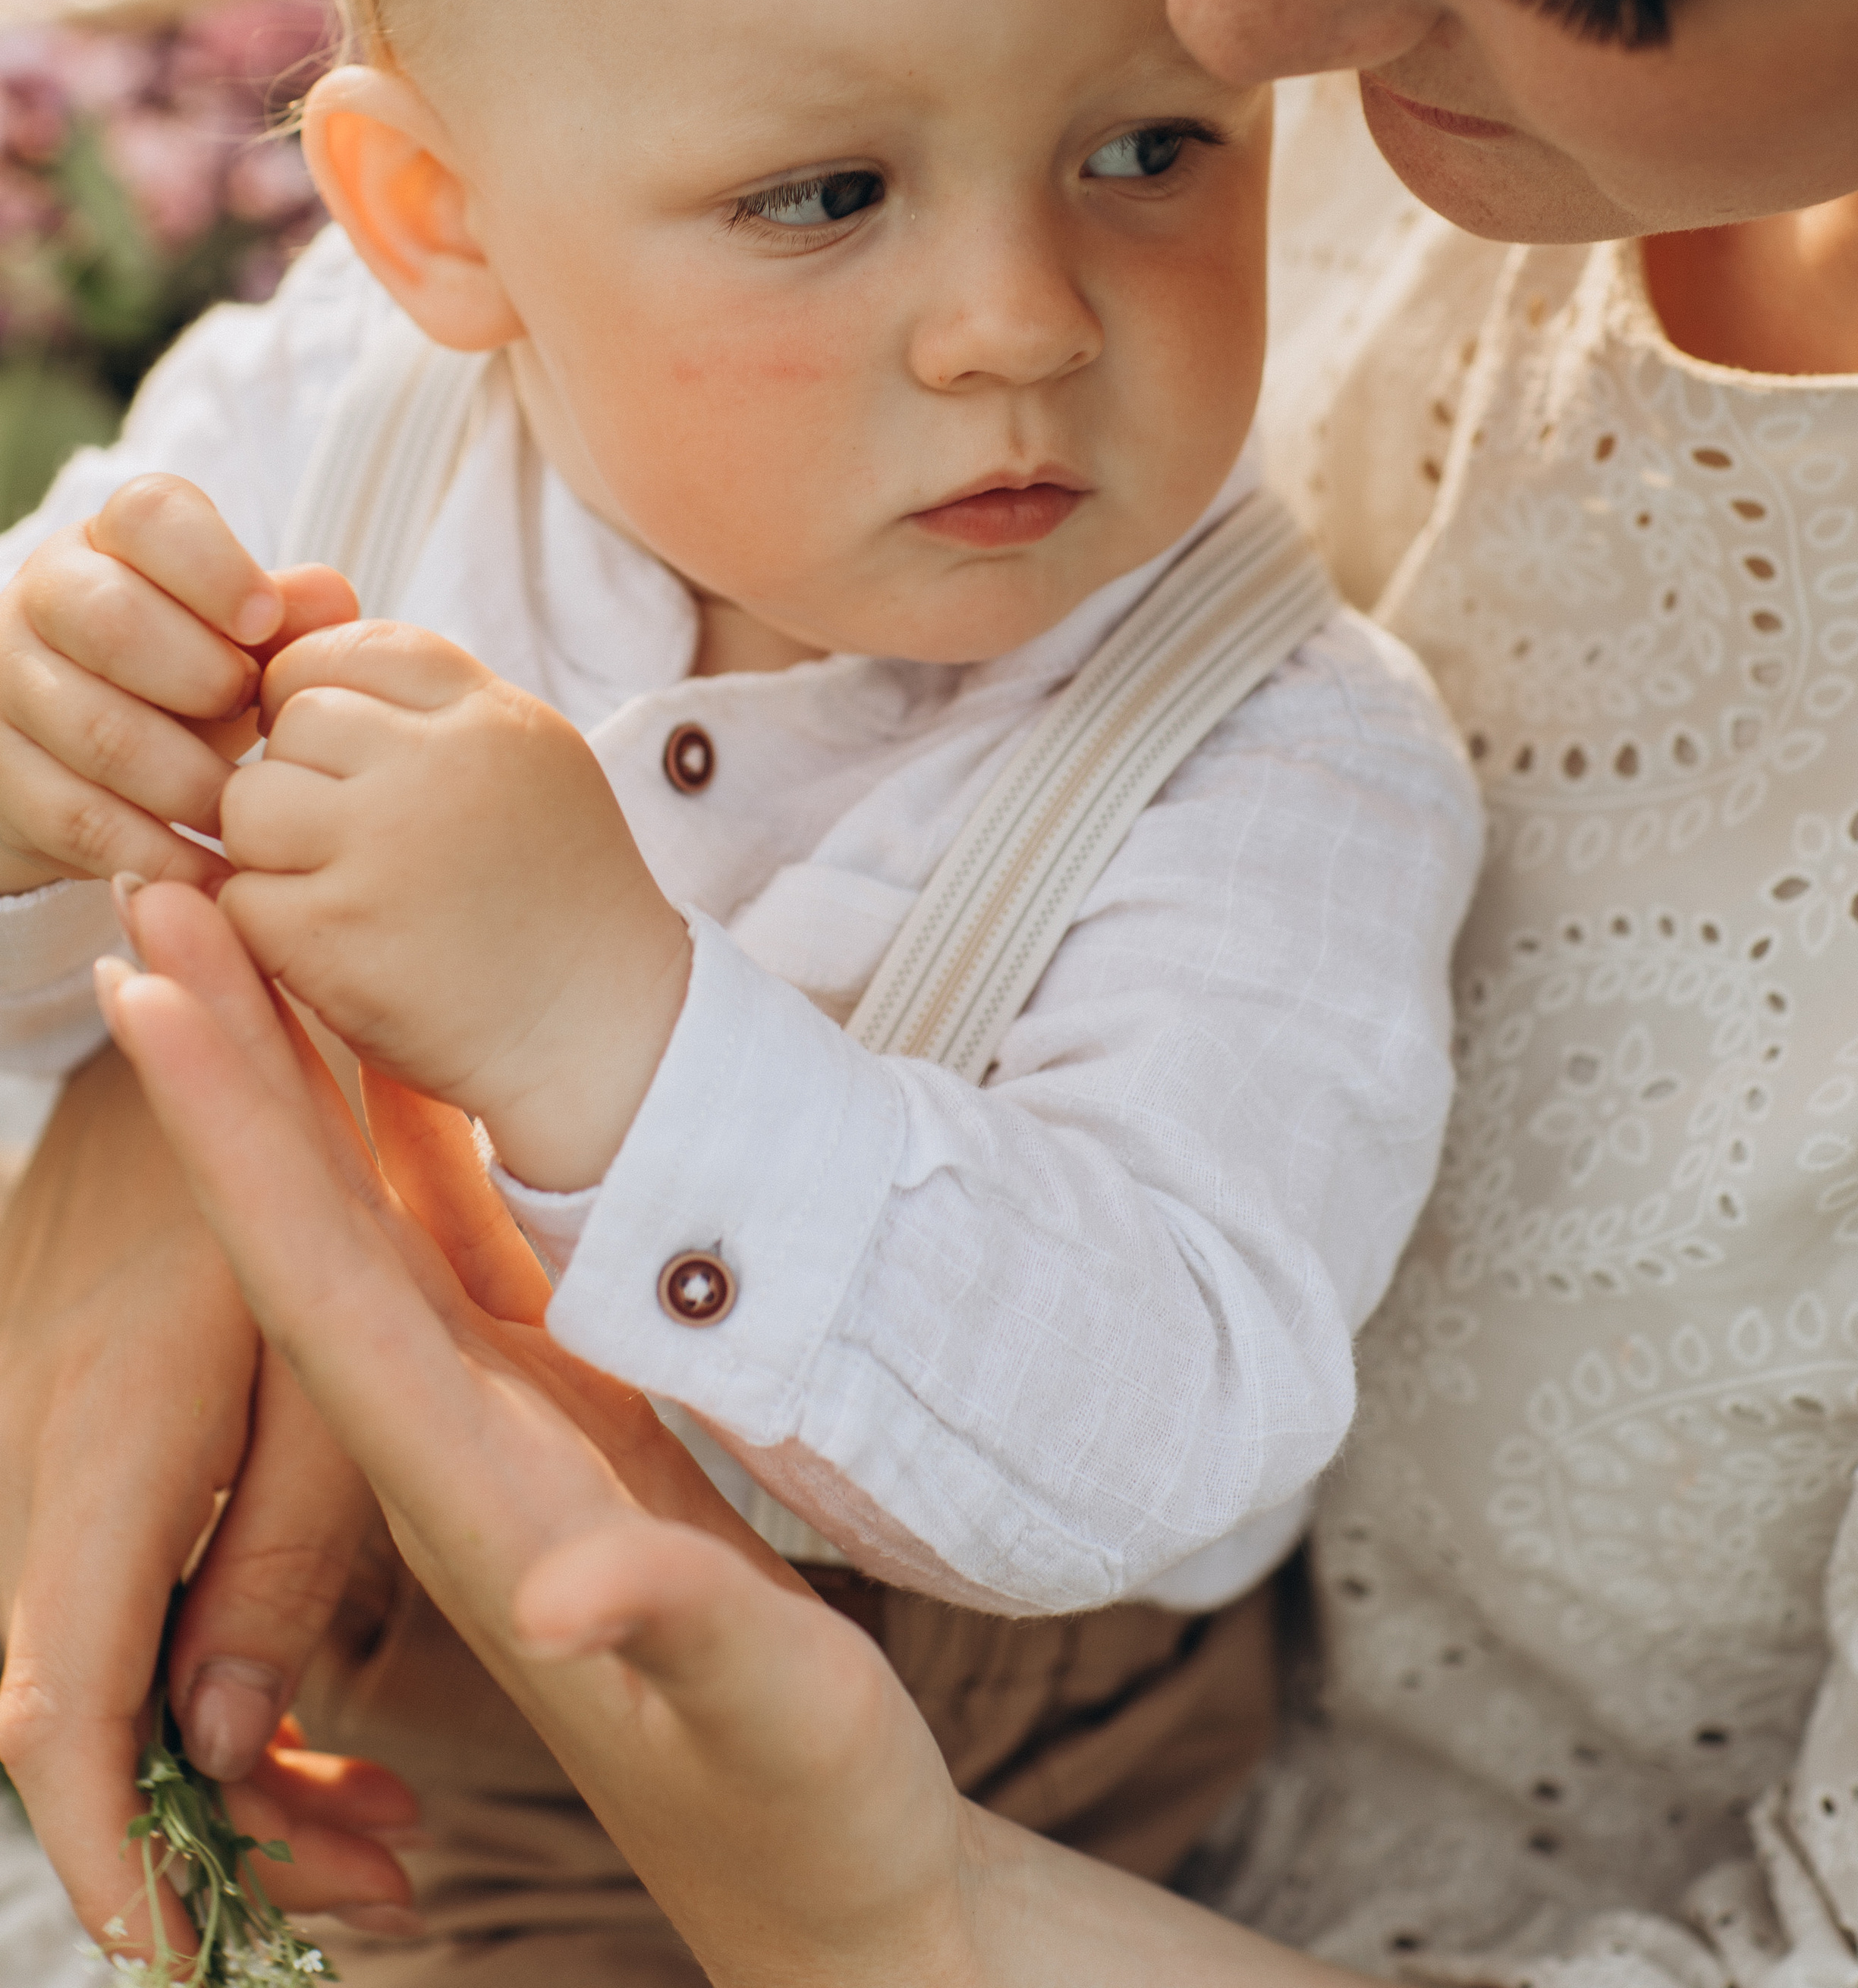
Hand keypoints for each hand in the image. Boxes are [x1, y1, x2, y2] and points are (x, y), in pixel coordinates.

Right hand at [0, 472, 357, 894]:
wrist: (90, 763)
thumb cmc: (191, 678)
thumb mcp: (242, 640)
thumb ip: (287, 614)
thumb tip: (332, 598)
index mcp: (116, 540)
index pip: (151, 516)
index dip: (212, 565)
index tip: (266, 620)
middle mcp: (46, 598)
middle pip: (112, 621)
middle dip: (202, 678)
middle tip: (256, 717)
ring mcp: (8, 686)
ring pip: (98, 730)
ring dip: (190, 781)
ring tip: (251, 810)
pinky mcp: (1, 778)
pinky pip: (82, 819)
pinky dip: (161, 854)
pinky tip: (217, 875)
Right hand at [0, 1039, 418, 1948]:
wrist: (203, 1015)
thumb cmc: (306, 1159)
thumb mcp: (327, 1352)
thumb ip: (283, 1548)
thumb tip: (229, 1744)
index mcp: (112, 1454)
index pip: (60, 1714)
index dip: (110, 1852)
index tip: (178, 1954)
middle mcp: (41, 1466)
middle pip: (80, 1720)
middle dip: (206, 1839)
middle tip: (362, 1901)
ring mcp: (39, 1447)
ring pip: (99, 1666)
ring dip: (223, 1766)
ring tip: (379, 1838)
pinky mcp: (70, 1433)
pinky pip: (109, 1593)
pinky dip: (199, 1676)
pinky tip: (309, 1722)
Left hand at [99, 883, 992, 1987]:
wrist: (809, 1854)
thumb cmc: (797, 1788)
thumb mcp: (763, 1715)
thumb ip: (668, 1636)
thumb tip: (563, 1593)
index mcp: (472, 1495)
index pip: (315, 1292)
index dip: (236, 1143)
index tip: (158, 997)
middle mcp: (444, 1443)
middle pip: (301, 1225)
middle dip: (224, 1060)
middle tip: (160, 891)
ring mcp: (485, 1418)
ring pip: (356, 1219)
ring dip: (286, 1077)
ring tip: (234, 931)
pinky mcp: (540, 1407)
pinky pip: (438, 1241)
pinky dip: (393, 1132)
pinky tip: (379, 1051)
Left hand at [218, 623, 691, 1189]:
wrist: (605, 1035)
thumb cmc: (552, 896)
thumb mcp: (525, 763)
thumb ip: (429, 707)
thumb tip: (288, 656)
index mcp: (491, 715)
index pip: (349, 649)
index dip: (323, 699)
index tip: (345, 764)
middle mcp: (442, 766)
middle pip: (291, 721)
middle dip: (298, 779)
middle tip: (347, 843)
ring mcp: (386, 849)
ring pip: (247, 804)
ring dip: (269, 852)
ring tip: (337, 892)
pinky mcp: (337, 937)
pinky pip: (239, 898)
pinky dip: (266, 928)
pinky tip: (330, 950)